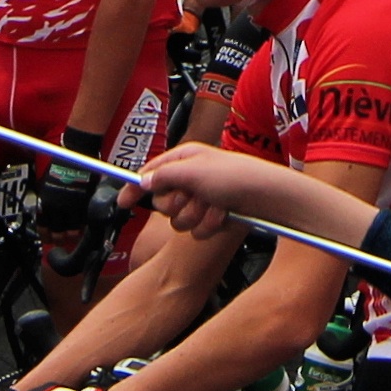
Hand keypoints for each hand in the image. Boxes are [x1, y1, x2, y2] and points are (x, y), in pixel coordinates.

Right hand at [128, 143, 344, 242]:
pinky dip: (210, 224)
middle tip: (195, 197)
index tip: (122, 203)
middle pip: (163, 202)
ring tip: (216, 206)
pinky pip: (197, 230)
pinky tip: (225, 215)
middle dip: (178, 205)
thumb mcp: (193, 171)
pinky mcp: (214, 216)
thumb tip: (144, 182)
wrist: (268, 196)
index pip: (150, 173)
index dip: (135, 188)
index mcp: (185, 159)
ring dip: (197, 216)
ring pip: (180, 221)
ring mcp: (203, 199)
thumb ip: (164, 176)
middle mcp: (192, 178)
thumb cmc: (236, 176)